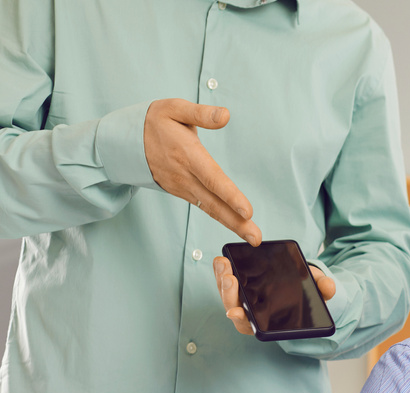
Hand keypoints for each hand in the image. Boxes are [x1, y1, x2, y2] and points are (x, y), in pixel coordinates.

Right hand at [143, 99, 261, 244]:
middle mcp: (185, 175)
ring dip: (232, 224)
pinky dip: (221, 218)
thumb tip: (225, 115)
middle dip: (236, 222)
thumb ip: (200, 113)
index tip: (247, 211)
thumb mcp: (174, 109)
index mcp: (187, 154)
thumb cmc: (155, 122)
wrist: (125, 141)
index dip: (230, 195)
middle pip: (214, 202)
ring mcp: (182, 187)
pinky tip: (237, 226)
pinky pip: (204, 207)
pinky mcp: (182, 192)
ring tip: (252, 238)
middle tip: (256, 238)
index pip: (212, 178)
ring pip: (210, 208)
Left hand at [214, 256, 335, 335]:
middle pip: (234, 309)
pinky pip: (225, 282)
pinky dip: (221, 271)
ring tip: (224, 263)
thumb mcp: (317, 288)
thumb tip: (329, 287)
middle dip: (229, 294)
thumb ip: (323, 288)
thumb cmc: (306, 291)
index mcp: (269, 322)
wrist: (300, 280)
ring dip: (222, 280)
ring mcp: (243, 300)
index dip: (241, 320)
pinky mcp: (238, 287)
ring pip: (227, 295)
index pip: (251, 327)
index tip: (236, 312)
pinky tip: (222, 259)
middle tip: (231, 278)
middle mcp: (253, 314)